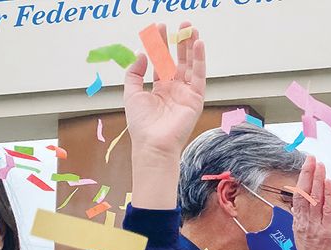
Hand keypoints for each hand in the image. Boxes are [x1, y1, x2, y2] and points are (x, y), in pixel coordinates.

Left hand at [124, 22, 205, 154]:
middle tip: (181, 25)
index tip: (160, 28)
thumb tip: (140, 54)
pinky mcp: (195, 98)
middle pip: (179, 60)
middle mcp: (174, 89)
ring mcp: (186, 93)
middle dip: (180, 42)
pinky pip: (199, 76)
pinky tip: (199, 45)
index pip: (162, 62)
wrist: (153, 143)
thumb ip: (134, 73)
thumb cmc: (141, 124)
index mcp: (159, 89)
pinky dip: (200, 60)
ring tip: (191, 30)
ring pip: (190, 65)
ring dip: (191, 47)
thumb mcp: (131, 93)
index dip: (161, 45)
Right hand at [292, 156, 330, 249]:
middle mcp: (305, 223)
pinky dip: (328, 195)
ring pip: (315, 198)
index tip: (306, 166)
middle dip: (308, 173)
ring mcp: (316, 227)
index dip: (302, 180)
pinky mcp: (328, 232)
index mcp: (299, 224)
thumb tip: (307, 210)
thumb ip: (306, 222)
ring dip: (317, 179)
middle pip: (304, 193)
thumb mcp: (305, 238)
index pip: (299, 197)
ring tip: (319, 164)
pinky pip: (328, 210)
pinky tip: (328, 183)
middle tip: (311, 158)